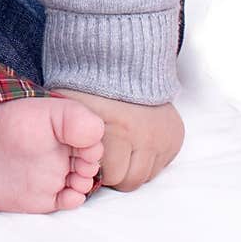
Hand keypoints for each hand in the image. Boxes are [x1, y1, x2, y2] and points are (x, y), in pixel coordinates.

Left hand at [50, 88, 183, 191]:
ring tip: (121, 149)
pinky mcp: (175, 137)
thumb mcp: (71, 107)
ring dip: (133, 167)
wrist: (122, 60)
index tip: (91, 158)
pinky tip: (136, 143)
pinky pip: (161, 164)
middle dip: (116, 173)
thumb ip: (69, 135)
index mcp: (117, 130)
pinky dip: (148, 158)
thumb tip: (65, 165)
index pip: (110, 176)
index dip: (97, 169)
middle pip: (130, 181)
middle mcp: (144, 137)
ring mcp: (162, 138)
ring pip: (147, 176)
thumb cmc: (92, 85)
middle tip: (107, 156)